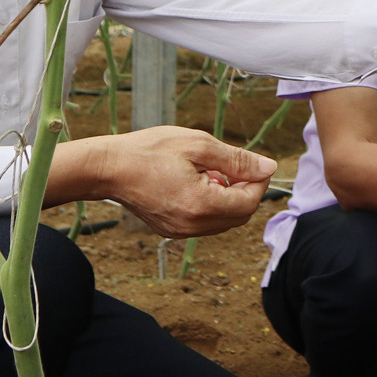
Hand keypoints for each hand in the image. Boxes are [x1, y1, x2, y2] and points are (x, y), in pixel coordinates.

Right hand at [65, 126, 274, 238]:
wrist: (109, 168)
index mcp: (201, 205)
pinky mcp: (172, 230)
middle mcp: (193, 226)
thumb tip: (267, 168)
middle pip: (240, 215)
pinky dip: (211, 205)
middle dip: (244, 190)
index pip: (249, 202)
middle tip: (230, 165)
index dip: (258, 181)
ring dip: (227, 197)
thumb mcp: (198, 145)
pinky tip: (195, 183)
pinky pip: (206, 223)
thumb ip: (236, 159)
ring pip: (224, 221)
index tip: (253, 162)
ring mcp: (181, 232)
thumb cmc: (150, 151)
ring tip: (208, 171)